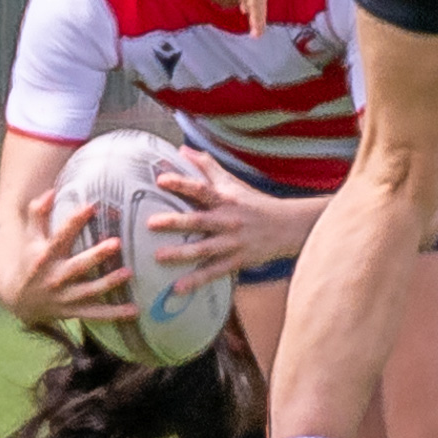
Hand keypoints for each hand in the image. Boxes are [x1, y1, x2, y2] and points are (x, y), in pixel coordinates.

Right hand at [11, 192, 136, 326]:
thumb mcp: (31, 237)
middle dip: (95, 256)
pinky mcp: (72, 312)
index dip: (73, 221)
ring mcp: (64, 297)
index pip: (59, 236)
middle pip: (77, 267)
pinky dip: (113, 314)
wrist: (17, 300)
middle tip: (116, 243)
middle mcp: (54, 277)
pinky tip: (134, 310)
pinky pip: (94, 314)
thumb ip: (38, 213)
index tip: (90, 206)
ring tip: (128, 273)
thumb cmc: (31, 260)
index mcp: (45, 256)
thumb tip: (52, 191)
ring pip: (88, 292)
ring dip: (108, 284)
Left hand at [149, 149, 320, 289]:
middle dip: (175, 222)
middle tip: (150, 223)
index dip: (182, 183)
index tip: (160, 180)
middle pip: (199, 220)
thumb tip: (182, 150)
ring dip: (181, 254)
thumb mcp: (233, 183)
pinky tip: (177, 288)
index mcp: (225, 199)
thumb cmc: (254, 202)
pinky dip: (196, 281)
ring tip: (158, 256)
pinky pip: (214, 272)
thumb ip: (207, 167)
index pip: (202, 188)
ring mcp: (232, 242)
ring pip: (204, 249)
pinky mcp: (236, 261)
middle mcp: (228, 220)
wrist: (287, 227)